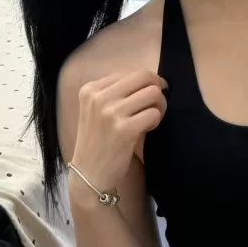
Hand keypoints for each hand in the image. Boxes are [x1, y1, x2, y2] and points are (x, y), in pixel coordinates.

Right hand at [70, 69, 166, 196]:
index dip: (147, 82)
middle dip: (157, 89)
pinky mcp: (124, 130)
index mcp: (90, 89)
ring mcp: (111, 113)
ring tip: (150, 119)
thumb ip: (115, 92)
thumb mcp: (95, 110)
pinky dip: (156, 121)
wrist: (88, 174)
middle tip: (157, 104)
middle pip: (144, 77)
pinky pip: (154, 114)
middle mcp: (99, 97)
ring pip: (153, 93)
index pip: (131, 72)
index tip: (148, 96)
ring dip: (159, 106)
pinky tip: (146, 129)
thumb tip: (150, 79)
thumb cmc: (97, 141)